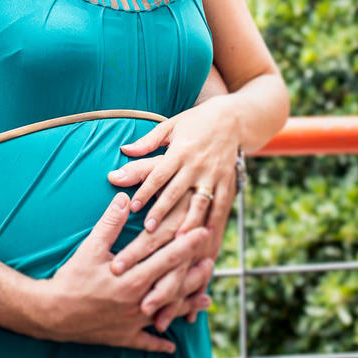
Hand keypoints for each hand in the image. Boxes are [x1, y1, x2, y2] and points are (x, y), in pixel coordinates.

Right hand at [34, 192, 209, 351]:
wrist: (52, 314)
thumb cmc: (71, 279)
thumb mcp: (89, 248)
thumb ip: (109, 223)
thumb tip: (124, 198)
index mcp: (132, 278)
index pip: (167, 258)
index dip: (187, 245)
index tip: (203, 232)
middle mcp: (138, 301)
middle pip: (174, 286)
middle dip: (195, 274)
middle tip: (212, 262)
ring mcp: (133, 321)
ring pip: (167, 314)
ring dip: (187, 306)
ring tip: (206, 300)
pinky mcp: (123, 336)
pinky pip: (145, 342)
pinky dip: (159, 344)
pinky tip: (171, 345)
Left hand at [109, 99, 238, 234]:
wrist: (233, 118)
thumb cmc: (197, 121)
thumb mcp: (171, 126)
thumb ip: (148, 141)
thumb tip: (124, 150)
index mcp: (180, 150)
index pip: (158, 175)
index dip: (145, 191)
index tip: (133, 206)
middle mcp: (196, 164)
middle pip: (175, 192)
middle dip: (161, 211)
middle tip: (147, 230)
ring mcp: (213, 174)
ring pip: (199, 202)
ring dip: (188, 221)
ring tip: (176, 239)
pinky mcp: (227, 180)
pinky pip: (221, 203)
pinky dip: (213, 219)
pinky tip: (204, 234)